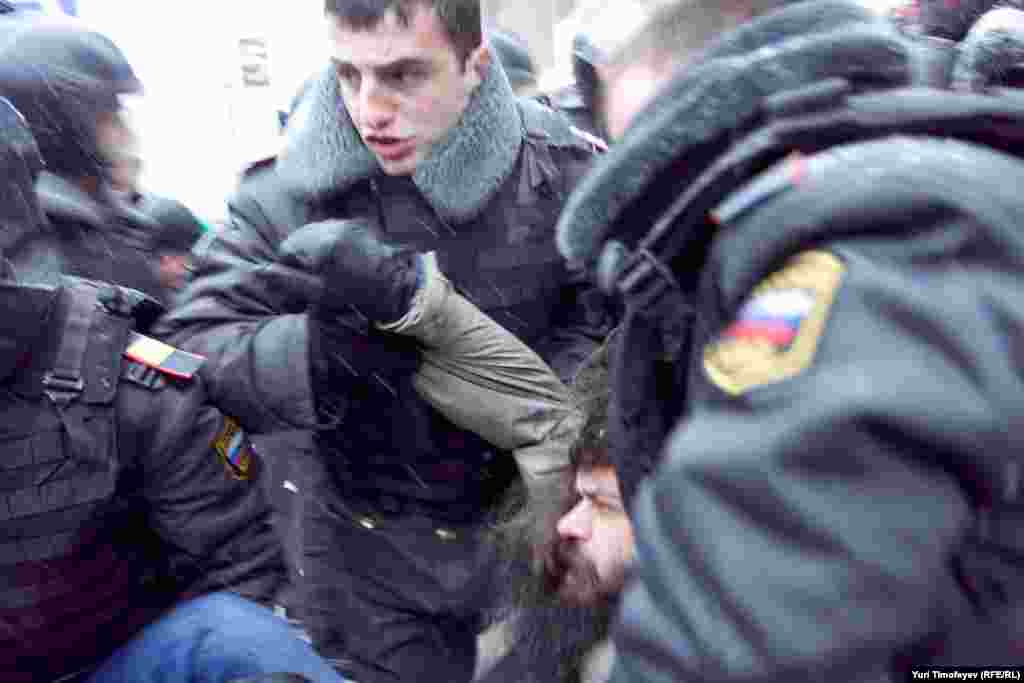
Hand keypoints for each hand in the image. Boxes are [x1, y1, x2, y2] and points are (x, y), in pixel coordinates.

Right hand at [279, 218, 421, 323]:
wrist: (398, 290)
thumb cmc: (358, 297)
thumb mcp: (319, 294)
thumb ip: (288, 281)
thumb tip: (260, 272)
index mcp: (322, 245)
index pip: (289, 248)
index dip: (290, 266)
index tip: (299, 280)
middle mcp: (334, 228)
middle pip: (302, 236)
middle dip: (302, 254)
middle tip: (314, 275)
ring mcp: (348, 224)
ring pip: (318, 232)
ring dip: (317, 247)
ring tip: (329, 269)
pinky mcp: (360, 225)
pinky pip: (336, 230)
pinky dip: (333, 242)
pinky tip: (343, 259)